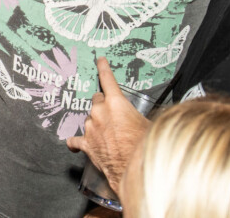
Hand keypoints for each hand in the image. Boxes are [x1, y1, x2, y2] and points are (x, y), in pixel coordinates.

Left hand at [66, 57, 150, 193]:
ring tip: (110, 135)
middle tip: (114, 116)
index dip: (103, 68)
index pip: (107, 79)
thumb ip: (143, 116)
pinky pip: (75, 140)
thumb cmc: (145, 147)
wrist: (136, 169)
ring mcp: (91, 128)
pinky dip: (76, 142)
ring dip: (97, 124)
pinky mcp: (86, 144)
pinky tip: (75, 144)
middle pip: (97, 100)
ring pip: (90, 119)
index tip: (99, 60)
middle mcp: (100, 112)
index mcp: (116, 103)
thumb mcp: (150, 124)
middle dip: (104, 105)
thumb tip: (155, 117)